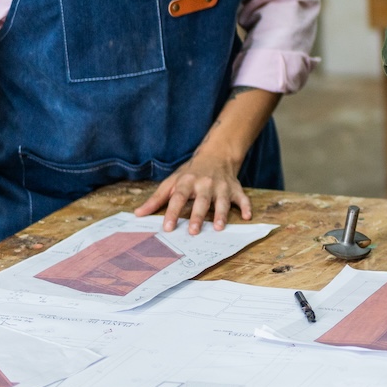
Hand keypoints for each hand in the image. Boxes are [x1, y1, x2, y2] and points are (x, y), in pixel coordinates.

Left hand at [135, 150, 250, 234]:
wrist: (217, 155)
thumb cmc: (191, 172)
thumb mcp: (172, 182)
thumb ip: (156, 199)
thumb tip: (138, 215)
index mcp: (187, 182)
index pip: (178, 198)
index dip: (172, 212)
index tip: (167, 227)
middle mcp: (205, 183)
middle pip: (201, 201)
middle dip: (198, 216)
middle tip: (193, 232)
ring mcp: (222, 186)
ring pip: (222, 201)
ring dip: (221, 214)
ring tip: (219, 228)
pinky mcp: (235, 188)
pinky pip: (242, 198)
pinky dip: (246, 206)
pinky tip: (248, 216)